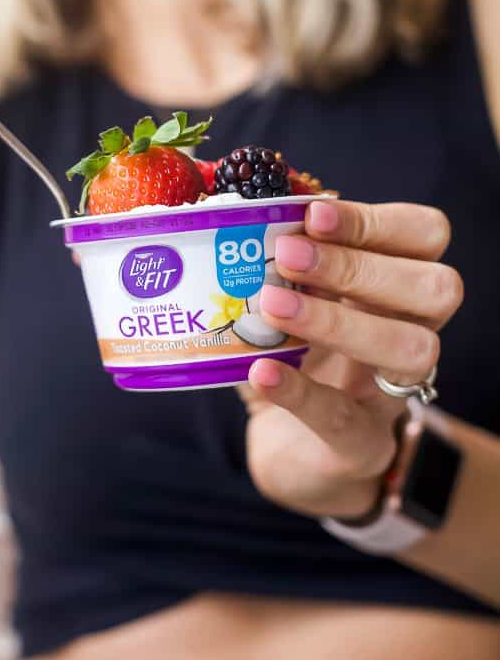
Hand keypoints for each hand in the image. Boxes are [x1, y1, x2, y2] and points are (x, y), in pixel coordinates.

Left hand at [242, 200, 463, 518]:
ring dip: (341, 321)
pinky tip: (261, 371)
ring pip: (413, 348)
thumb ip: (272, 260)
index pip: (424, 236)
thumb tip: (225, 204)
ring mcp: (393, 394)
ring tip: (273, 305)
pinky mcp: (362, 446)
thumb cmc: (293, 358)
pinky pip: (344, 418)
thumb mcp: (288, 300)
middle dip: (360, 265)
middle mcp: (411, 332)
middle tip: (287, 255)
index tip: (313, 214)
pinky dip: (301, 393)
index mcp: (395, 285)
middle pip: (435, 288)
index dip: (376, 221)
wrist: (291, 455)